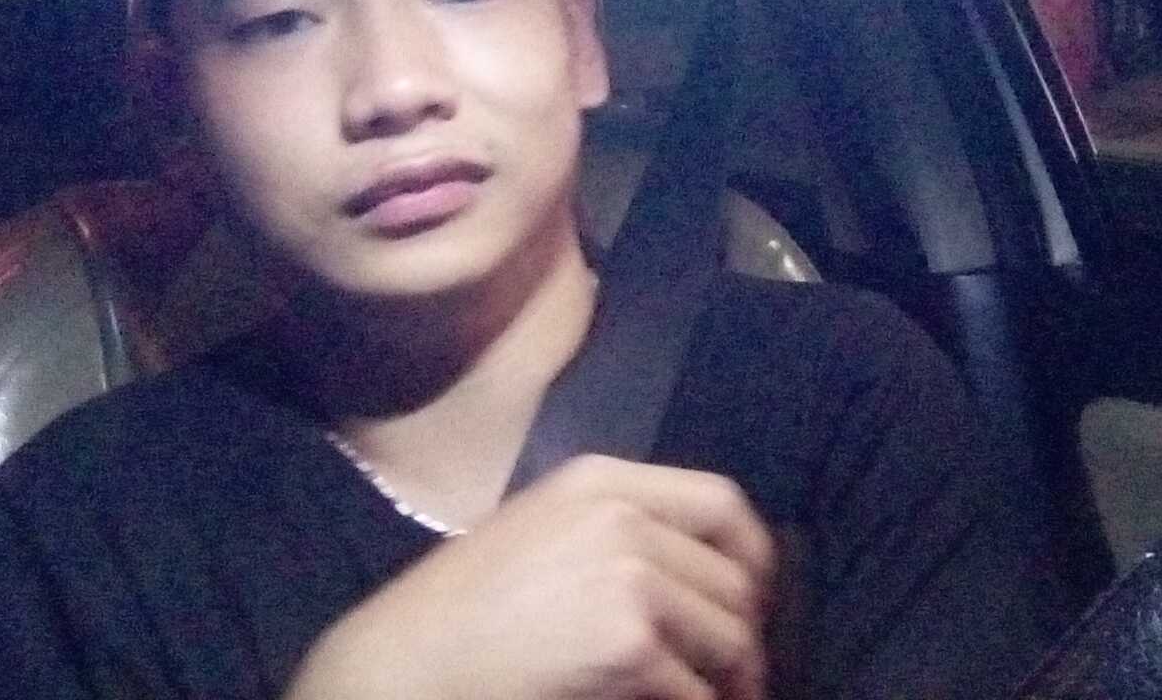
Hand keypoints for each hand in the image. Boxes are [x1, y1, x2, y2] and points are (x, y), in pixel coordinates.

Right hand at [285, 455, 775, 699]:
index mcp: (600, 481)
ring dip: (732, 680)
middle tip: (740, 675)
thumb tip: (697, 576)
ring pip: (729, 634)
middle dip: (746, 633)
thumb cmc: (462, 610)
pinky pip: (696, 688)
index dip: (753, 556)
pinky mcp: (626, 640)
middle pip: (733, 576)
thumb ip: (614, 532)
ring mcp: (626, 573)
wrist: (406, 661)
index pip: (721, 502)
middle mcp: (620, 514)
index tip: (755, 598)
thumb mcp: (541, 532)